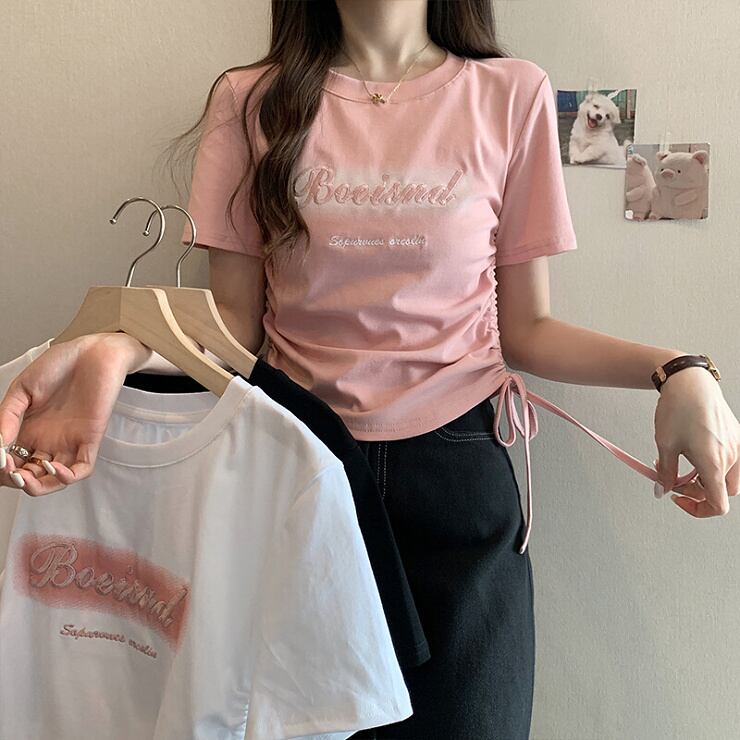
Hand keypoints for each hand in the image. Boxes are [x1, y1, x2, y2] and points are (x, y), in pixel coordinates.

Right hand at [0, 333, 149, 495]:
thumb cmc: (61, 364)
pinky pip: (82, 468)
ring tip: (24, 478)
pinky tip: (53, 468)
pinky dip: (67, 476)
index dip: (2, 467)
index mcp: (28, 430)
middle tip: (7, 470)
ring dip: (37, 485)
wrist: (93, 352)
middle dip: (15, 479)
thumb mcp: (23, 389)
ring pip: (54, 479)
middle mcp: (48, 440)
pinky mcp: (91, 439)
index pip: (12, 461)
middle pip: (30, 475)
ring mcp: (69, 441)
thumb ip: (9, 415)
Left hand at [653, 367, 739, 516]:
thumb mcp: (665, 445)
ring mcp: (737, 447)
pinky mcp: (736, 437)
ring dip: (706, 478)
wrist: (691, 382)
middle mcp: (731, 457)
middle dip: (699, 492)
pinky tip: (694, 451)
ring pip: (728, 477)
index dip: (698, 510)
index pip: (718, 505)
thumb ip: (665, 472)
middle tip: (677, 479)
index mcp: (714, 464)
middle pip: (723, 492)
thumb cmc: (679, 409)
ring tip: (683, 462)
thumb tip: (662, 489)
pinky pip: (731, 461)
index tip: (679, 498)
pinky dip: (713, 464)